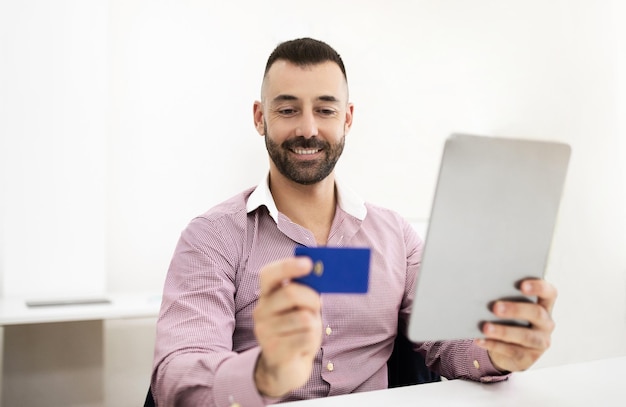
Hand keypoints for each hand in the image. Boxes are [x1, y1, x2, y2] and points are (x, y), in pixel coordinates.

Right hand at [253, 257, 321, 397]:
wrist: (285, 369)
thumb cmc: (297, 332)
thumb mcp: (302, 309)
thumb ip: (306, 291)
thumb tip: (321, 274)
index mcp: (266, 296)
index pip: (269, 274)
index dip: (288, 266)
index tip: (308, 263)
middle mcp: (261, 311)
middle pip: (291, 293)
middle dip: (312, 298)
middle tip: (317, 306)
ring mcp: (264, 332)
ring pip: (303, 317)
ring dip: (313, 325)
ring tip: (306, 332)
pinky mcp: (274, 351)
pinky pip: (306, 337)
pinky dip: (312, 341)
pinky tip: (303, 347)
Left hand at [475, 279, 556, 371]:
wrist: (509, 348)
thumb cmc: (510, 319)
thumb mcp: (511, 308)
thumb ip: (505, 298)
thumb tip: (484, 291)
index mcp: (544, 305)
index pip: (549, 293)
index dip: (539, 287)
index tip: (522, 285)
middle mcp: (546, 323)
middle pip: (536, 313)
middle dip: (516, 309)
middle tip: (495, 307)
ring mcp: (540, 342)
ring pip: (525, 336)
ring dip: (503, 331)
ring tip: (485, 328)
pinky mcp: (529, 357)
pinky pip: (512, 351)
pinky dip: (494, 344)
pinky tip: (480, 339)